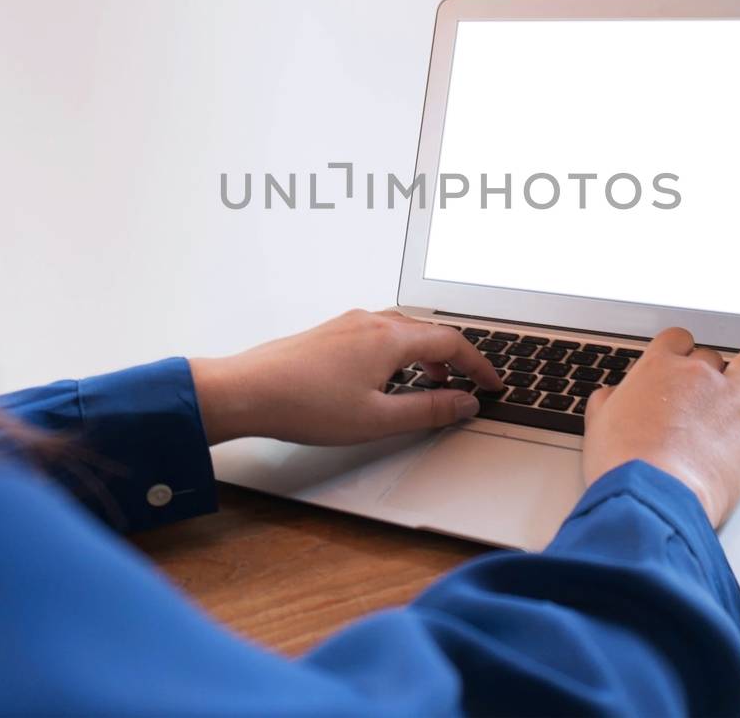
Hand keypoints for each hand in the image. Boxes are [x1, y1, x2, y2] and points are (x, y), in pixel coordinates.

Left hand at [188, 310, 503, 444]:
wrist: (246, 391)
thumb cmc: (305, 405)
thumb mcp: (378, 418)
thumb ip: (428, 410)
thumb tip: (465, 403)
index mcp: (390, 338)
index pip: (451, 343)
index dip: (478, 365)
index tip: (492, 384)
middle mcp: (371, 322)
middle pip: (428, 331)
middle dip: (454, 359)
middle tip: (468, 385)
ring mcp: (348, 324)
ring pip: (403, 331)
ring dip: (425, 354)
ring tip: (431, 383)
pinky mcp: (330, 332)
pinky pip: (379, 333)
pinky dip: (399, 352)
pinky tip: (387, 378)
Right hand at [582, 327, 739, 525]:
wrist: (652, 494)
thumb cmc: (623, 466)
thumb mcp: (599, 426)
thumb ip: (608, 403)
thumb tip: (611, 398)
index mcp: (657, 368)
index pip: (677, 339)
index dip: (682, 353)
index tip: (682, 366)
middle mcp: (696, 374)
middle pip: (713, 356)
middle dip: (712, 374)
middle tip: (706, 397)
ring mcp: (730, 395)